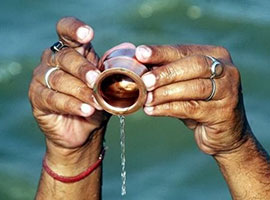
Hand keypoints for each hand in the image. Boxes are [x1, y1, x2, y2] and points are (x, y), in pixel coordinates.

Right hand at [28, 17, 109, 170]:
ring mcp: (42, 78)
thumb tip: (128, 53)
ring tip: (97, 103)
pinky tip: (86, 110)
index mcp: (72, 51)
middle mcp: (53, 60)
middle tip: (96, 80)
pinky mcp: (37, 98)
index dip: (74, 29)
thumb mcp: (108, 86)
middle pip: (65, 56)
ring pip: (59, 79)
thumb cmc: (96, 103)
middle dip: (83, 68)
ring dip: (81, 91)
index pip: (66, 30)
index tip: (88, 35)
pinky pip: (53, 98)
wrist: (84, 131)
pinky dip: (72, 105)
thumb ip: (114, 71)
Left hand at [136, 44, 248, 155]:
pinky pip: (192, 108)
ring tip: (146, 98)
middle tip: (144, 81)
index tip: (140, 54)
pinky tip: (152, 110)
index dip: (161, 52)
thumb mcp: (184, 85)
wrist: (225, 133)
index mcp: (215, 55)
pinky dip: (169, 108)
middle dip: (166, 72)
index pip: (184, 50)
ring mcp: (228, 91)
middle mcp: (226, 70)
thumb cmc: (199, 104)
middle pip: (194, 65)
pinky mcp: (224, 112)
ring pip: (194, 88)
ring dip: (165, 92)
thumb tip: (138, 64)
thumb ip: (166, 74)